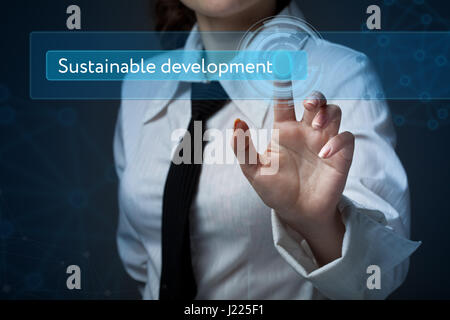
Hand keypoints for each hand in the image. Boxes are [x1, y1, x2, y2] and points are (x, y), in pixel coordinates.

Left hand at [231, 86, 354, 265]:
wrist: (297, 214)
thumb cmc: (275, 191)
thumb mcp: (254, 172)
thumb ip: (243, 149)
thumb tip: (236, 123)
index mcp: (283, 131)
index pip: (284, 101)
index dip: (283, 85)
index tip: (282, 66)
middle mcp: (305, 132)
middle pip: (316, 101)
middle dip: (316, 97)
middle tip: (309, 105)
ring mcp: (323, 142)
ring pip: (334, 112)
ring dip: (328, 113)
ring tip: (317, 126)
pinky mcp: (340, 156)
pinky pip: (347, 137)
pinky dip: (338, 140)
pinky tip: (324, 153)